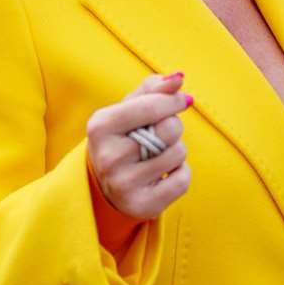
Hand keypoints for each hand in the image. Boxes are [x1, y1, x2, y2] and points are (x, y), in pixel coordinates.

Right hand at [86, 72, 191, 219]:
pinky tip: (162, 175)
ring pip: (178, 153)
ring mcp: (123, 185)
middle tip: (159, 134)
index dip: (174, 100)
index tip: (182, 100)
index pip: (151, 106)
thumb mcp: (128, 108)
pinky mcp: (141, 206)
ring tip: (157, 155)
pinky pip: (183, 180)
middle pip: (169, 129)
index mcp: (100, 126)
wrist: (105, 184)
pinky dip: (180, 173)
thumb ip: (153, 88)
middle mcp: (108, 157)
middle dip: (173, 126)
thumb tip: (178, 77)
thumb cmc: (123, 136)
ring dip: (176, 150)